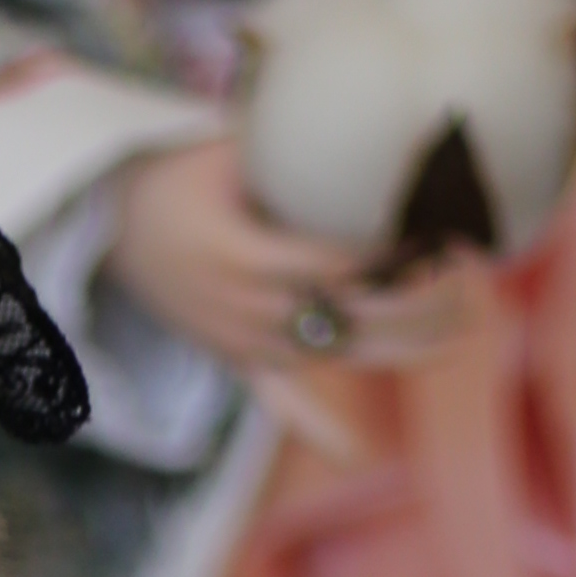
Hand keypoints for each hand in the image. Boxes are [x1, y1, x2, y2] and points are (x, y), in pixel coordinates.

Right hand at [107, 142, 490, 440]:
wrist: (106, 222)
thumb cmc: (173, 174)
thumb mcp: (230, 149)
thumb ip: (294, 147)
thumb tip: (371, 119)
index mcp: (250, 256)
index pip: (346, 263)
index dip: (402, 251)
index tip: (446, 229)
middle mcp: (251, 309)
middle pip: (355, 314)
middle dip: (421, 301)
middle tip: (469, 278)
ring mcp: (244, 340)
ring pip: (337, 353)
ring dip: (402, 345)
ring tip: (459, 327)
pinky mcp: (236, 356)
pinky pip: (278, 403)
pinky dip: (316, 428)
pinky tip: (358, 456)